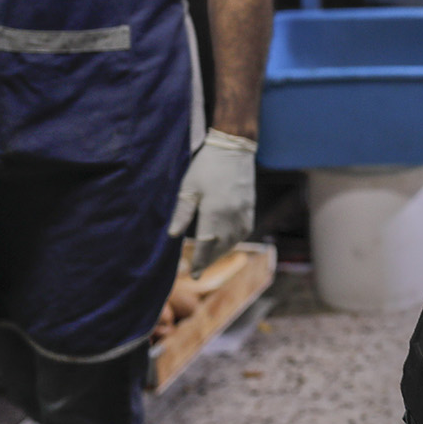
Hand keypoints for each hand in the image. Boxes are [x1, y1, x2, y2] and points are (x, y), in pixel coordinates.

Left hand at [171, 129, 256, 274]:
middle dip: (210, 259)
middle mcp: (233, 215)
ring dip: (222, 251)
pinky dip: (234, 240)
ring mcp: (244, 211)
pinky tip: (226, 242)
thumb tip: (172, 235)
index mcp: (216, 212)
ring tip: (210, 258)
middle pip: (222, 246)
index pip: (207, 245)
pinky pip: (243, 231)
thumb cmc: (206, 166)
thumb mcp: (188, 187)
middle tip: (199, 271)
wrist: (233, 149)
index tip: (194, 275)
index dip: (200, 262)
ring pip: (234, 240)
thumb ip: (182, 212)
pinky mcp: (250, 206)